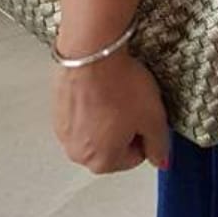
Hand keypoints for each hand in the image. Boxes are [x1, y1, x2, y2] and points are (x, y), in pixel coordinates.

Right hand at [53, 50, 169, 174]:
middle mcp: (78, 154)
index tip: (146, 114)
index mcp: (103, 162)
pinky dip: (92, 104)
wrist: (91, 55)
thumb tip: (160, 160)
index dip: (146, 133)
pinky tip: (101, 87)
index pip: (135, 157)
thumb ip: (159, 145)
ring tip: (116, 92)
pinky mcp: (57, 112)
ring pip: (96, 130)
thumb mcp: (153, 117)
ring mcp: (64, 133)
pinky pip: (81, 114)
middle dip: (125, 127)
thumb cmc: (120, 86)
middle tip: (133, 102)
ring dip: (108, 115)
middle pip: (113, 146)